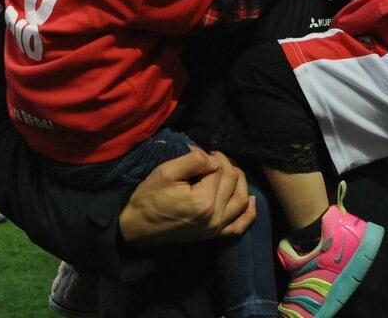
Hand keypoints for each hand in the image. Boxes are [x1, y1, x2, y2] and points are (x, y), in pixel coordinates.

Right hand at [118, 149, 255, 247]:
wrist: (136, 226)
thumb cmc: (148, 197)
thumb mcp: (166, 172)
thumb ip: (193, 161)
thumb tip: (213, 158)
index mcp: (204, 201)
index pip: (221, 169)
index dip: (213, 155)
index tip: (199, 152)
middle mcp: (214, 217)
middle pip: (234, 183)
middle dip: (226, 165)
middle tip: (212, 158)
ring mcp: (215, 229)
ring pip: (242, 201)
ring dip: (241, 182)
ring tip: (229, 171)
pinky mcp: (213, 235)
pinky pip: (239, 226)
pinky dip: (249, 213)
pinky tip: (251, 200)